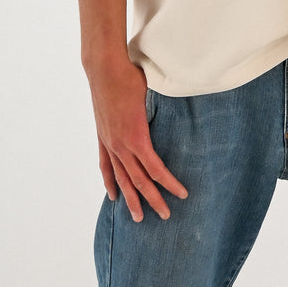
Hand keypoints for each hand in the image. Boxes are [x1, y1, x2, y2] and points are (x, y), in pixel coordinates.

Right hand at [87, 56, 187, 222]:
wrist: (105, 68)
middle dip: (153, 200)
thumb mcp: (156, 94)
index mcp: (137, 137)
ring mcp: (109, 143)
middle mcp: (121, 145)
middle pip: (139, 180)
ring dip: (130, 199)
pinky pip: (105, 166)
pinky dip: (109, 182)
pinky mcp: (102, 138)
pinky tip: (113, 196)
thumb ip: (166, 112)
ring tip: (138, 217)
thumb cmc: (132, 78)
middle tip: (166, 216)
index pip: (156, 170)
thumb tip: (185, 118)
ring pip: (121, 178)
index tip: (182, 194)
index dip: (169, 184)